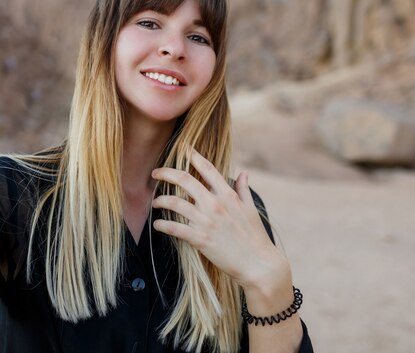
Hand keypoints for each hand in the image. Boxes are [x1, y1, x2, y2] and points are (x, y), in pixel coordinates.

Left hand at [151, 149, 290, 292]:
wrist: (258, 264)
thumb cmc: (256, 236)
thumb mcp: (251, 209)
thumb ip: (243, 189)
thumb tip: (243, 173)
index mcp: (228, 195)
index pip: (207, 168)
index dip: (193, 155)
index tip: (184, 149)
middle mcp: (214, 204)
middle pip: (184, 180)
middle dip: (166, 173)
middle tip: (156, 173)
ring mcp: (206, 221)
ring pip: (174, 202)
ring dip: (160, 200)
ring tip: (156, 202)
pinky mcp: (199, 239)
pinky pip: (174, 227)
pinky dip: (162, 224)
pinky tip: (157, 224)